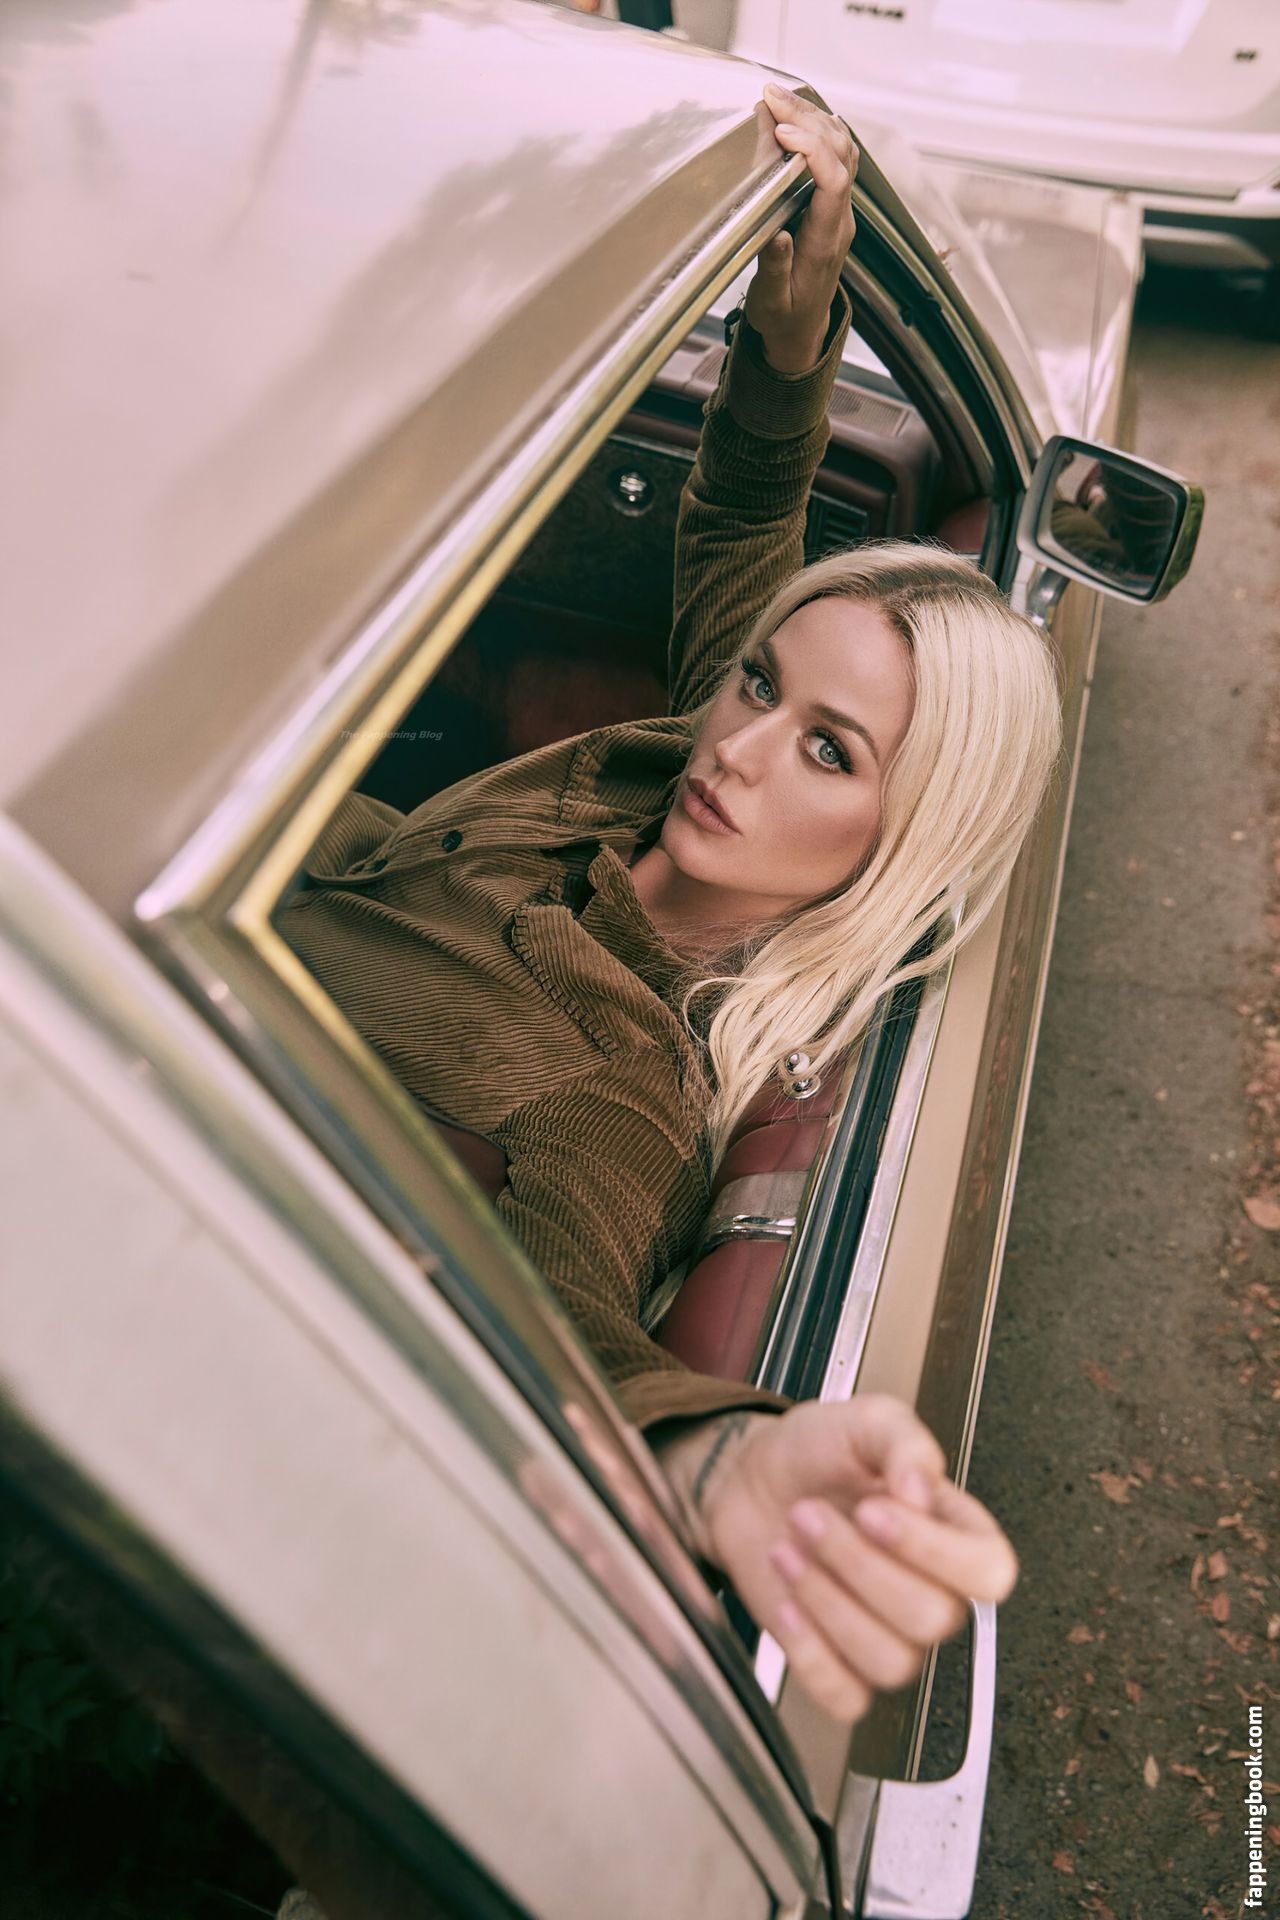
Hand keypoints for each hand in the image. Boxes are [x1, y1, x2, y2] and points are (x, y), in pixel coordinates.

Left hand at [655, 1396, 1017, 1723]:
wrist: (751, 1478)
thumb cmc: (818, 1450)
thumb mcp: (865, 1421)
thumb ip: (904, 1443)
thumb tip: (922, 1487)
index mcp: (956, 1532)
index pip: (990, 1572)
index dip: (933, 1550)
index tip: (873, 1507)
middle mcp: (933, 1590)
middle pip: (931, 1618)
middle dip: (855, 1563)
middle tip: (808, 1514)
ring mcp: (889, 1634)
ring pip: (890, 1661)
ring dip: (825, 1601)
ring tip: (787, 1547)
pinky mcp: (841, 1665)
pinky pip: (847, 1698)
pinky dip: (809, 1655)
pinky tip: (786, 1604)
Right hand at [744, 84, 858, 372]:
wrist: (802, 330)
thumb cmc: (785, 317)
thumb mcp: (773, 304)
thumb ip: (775, 270)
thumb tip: (777, 235)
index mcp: (826, 242)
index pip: (833, 183)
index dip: (813, 151)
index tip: (782, 133)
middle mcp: (840, 219)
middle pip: (839, 154)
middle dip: (807, 120)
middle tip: (772, 97)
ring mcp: (840, 209)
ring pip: (841, 149)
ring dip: (813, 118)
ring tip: (780, 98)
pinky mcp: (832, 204)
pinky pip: (836, 156)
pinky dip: (819, 129)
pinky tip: (799, 116)